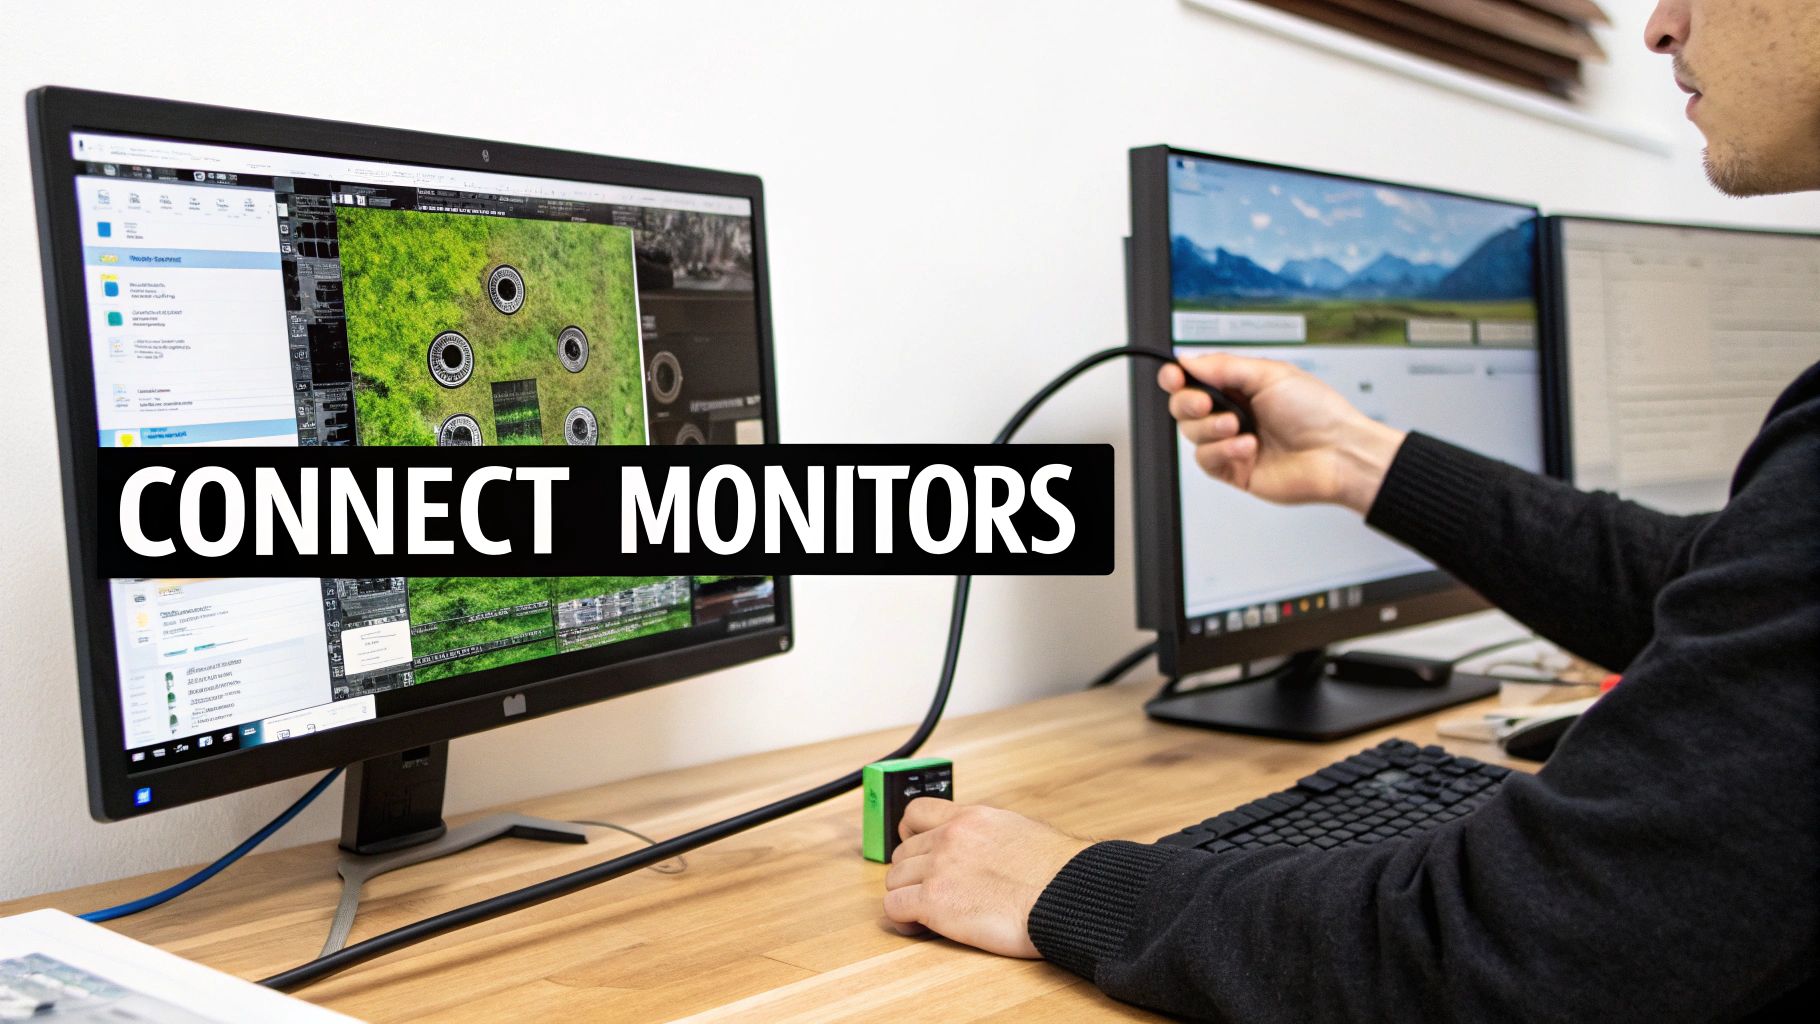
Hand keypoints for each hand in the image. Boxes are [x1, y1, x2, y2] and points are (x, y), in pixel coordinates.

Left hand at [882, 800, 1092, 957]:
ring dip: (907, 897)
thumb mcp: (1019, 831)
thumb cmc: (1058, 872)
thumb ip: (989, 835)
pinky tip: (919, 927)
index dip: (908, 834)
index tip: (915, 850)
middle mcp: (950, 837)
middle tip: (931, 893)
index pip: (916, 812)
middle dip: (913, 874)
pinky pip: (894, 907)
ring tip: (926, 914)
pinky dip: (902, 920)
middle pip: (903, 852)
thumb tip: (986, 850)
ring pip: (895, 880)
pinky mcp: (934, 901)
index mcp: (971, 818)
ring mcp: (939, 868)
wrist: (1067, 894)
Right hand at [1158, 352, 1406, 513]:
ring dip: (1211, 429)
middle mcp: (1233, 413)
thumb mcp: (1270, 374)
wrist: (1338, 454)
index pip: (1194, 380)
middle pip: (1184, 407)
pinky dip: (1223, 451)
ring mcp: (1232, 442)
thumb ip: (1223, 366)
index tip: (1174, 376)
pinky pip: (1206, 461)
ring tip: (1239, 427)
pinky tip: (1247, 448)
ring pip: (1191, 434)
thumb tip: (1188, 361)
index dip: (1177, 377)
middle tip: (1207, 403)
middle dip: (1188, 402)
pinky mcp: (1234, 470)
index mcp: (1240, 386)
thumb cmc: (1318, 413)